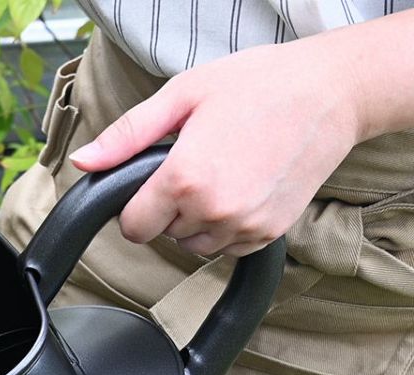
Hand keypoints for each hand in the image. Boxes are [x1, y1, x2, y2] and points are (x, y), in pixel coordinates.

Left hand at [69, 36, 364, 256]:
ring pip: (194, 245)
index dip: (137, 205)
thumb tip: (84, 162)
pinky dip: (228, 226)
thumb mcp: (183, 94)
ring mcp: (243, 227)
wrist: (333, 91)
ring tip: (225, 171)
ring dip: (198, 220)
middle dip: (171, 207)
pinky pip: (227, 248)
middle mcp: (212, 211)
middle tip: (202, 160)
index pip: (133, 227)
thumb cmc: (259, 83)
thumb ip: (127, 135)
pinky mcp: (267, 235)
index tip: (154, 182)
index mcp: (184, 179)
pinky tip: (245, 187)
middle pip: (164, 234)